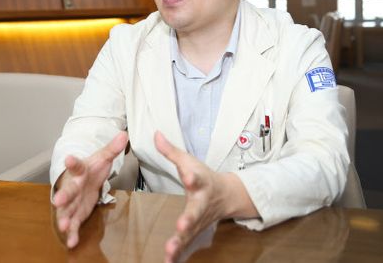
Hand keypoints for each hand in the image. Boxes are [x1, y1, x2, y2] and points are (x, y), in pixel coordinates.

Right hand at [53, 131, 127, 248]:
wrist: (83, 179)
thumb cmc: (92, 168)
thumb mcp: (103, 157)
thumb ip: (112, 148)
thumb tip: (124, 135)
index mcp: (80, 170)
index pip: (76, 165)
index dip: (72, 162)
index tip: (68, 159)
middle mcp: (73, 186)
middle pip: (68, 191)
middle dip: (63, 196)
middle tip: (57, 201)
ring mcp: (73, 201)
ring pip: (67, 209)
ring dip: (64, 217)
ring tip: (63, 225)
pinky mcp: (76, 212)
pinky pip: (73, 223)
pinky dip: (72, 233)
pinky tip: (71, 242)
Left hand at [154, 131, 255, 262]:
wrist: (227, 195)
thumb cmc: (204, 176)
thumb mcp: (189, 161)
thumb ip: (170, 151)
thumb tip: (155, 133)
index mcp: (200, 182)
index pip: (196, 177)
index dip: (192, 176)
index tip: (188, 176)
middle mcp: (201, 203)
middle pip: (195, 211)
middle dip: (188, 219)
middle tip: (182, 226)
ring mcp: (199, 220)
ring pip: (190, 233)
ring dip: (179, 242)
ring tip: (169, 251)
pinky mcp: (194, 231)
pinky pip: (185, 244)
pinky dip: (177, 254)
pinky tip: (168, 261)